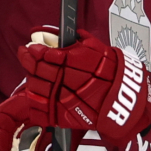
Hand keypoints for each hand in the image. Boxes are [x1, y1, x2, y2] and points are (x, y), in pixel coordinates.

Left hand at [17, 30, 150, 145]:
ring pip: (35, 89)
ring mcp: (63, 100)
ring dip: (31, 80)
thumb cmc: (112, 72)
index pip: (45, 55)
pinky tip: (34, 95)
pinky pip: (39, 111)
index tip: (30, 47)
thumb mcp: (96, 48)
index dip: (34, 51)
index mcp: (74, 62)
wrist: (126, 99)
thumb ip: (75, 41)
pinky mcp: (63, 117)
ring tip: (32, 74)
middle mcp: (67, 81)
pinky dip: (33, 104)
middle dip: (28, 61)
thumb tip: (55, 33)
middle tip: (25, 55)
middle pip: (37, 70)